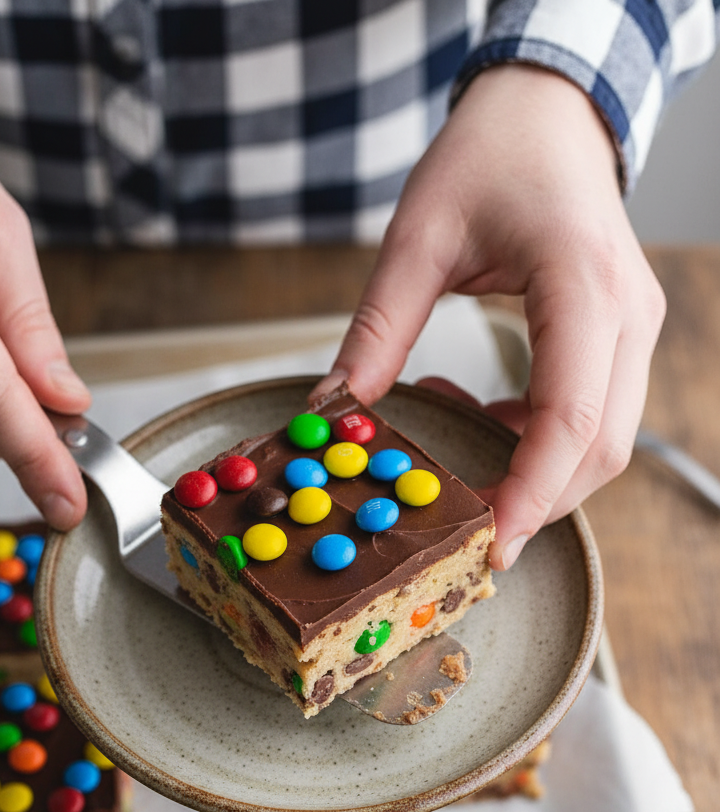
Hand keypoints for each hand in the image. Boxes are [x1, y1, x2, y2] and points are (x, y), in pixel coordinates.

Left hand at [312, 66, 665, 568]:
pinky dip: (537, 439)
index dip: (532, 490)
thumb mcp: (417, 236)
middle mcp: (626, 315)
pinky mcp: (620, 337)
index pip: (570, 416)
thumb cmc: (490, 154)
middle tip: (464, 529)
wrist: (549, 113)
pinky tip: (479, 414)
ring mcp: (633, 329)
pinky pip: (592, 416)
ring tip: (458, 449)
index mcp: (582, 285)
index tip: (492, 541)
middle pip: (599, 449)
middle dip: (536, 501)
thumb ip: (378, 329)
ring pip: (603, 442)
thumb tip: (335, 410)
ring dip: (535, 471)